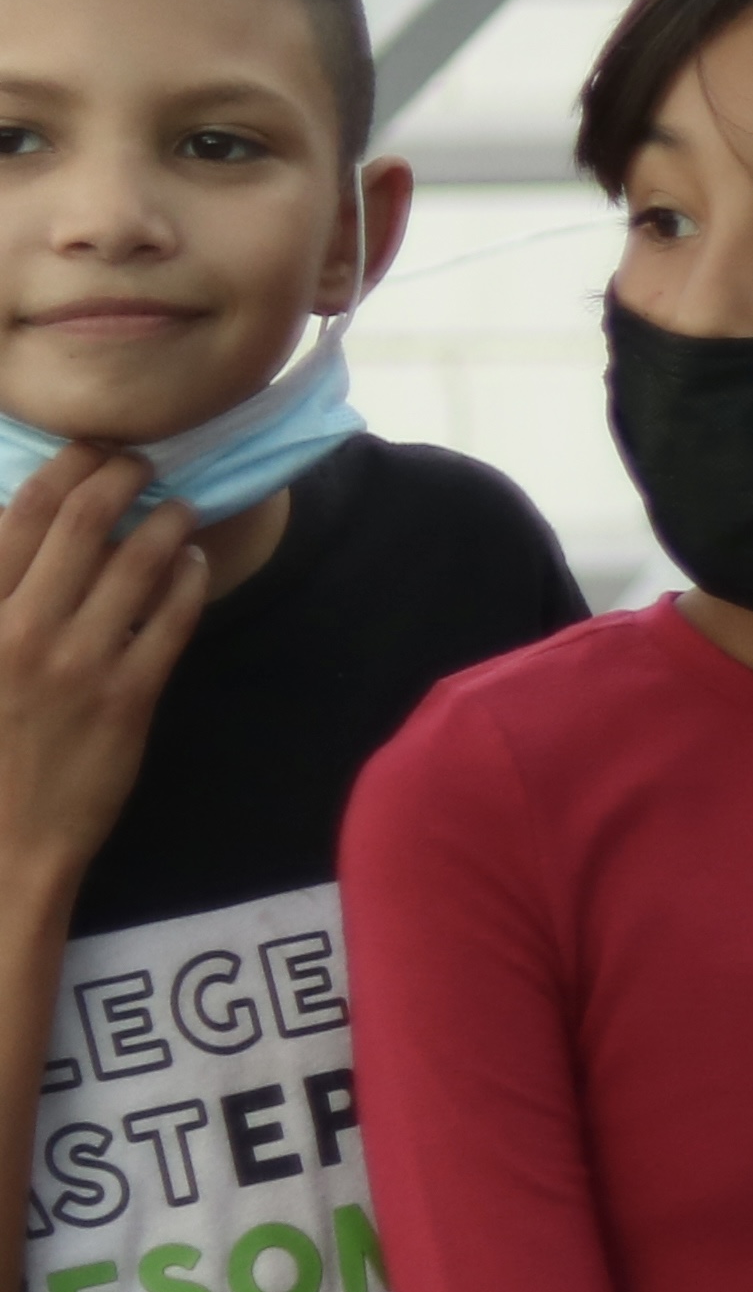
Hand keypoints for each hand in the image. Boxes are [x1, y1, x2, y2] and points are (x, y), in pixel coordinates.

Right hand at [0, 444, 204, 886]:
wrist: (2, 843)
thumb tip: (18, 533)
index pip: (20, 515)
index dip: (64, 469)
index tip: (90, 448)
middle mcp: (19, 630)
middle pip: (81, 523)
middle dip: (120, 477)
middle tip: (143, 462)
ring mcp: (78, 663)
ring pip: (136, 564)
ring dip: (165, 522)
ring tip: (180, 506)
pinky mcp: (129, 698)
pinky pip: (173, 620)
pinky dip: (188, 581)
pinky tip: (194, 564)